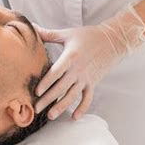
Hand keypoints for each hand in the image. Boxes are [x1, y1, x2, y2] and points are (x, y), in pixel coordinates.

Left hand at [34, 4, 144, 120]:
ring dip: (61, 106)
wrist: (112, 41)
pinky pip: (87, 98)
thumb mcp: (68, 33)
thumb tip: (32, 27)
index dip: (46, 83)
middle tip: (36, 109)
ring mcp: (86, 78)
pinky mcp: (93, 83)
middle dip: (48, 99)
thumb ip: (49, 34)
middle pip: (61, 87)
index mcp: (70, 57)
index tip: (37, 92)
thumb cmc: (88, 36)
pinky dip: (82, 108)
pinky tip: (74, 117)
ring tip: (51, 116)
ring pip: (72, 96)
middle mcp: (78, 70)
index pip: (56, 72)